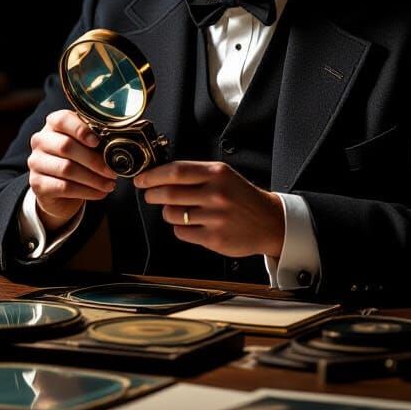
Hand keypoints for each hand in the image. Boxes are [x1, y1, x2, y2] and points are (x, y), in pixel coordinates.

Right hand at [28, 110, 117, 230]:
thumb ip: (97, 140)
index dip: (81, 130)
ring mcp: (36, 162)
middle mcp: (40, 140)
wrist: (59, 188)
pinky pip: (64, 187)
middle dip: (93, 160)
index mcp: (53, 124)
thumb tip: (117, 146)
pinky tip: (100, 193)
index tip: (97, 141)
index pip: (63, 120)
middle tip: (112, 171)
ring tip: (110, 184)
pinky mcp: (37, 183)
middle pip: (66, 146)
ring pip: (66, 169)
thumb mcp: (86, 145)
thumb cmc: (78, 159)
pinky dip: (86, 191)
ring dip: (93, 178)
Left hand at [133, 161, 284, 258]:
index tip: (142, 179)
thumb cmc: (242, 197)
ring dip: (168, 212)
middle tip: (150, 194)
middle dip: (152, 194)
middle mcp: (216, 194)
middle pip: (169, 193)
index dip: (153, 175)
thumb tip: (160, 175)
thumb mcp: (223, 176)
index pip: (176, 171)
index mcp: (217, 173)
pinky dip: (181, 228)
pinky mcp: (214, 238)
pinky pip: (182, 232)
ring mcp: (215, 217)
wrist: (269, 221)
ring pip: (172, 214)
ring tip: (179, 210)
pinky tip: (192, 224)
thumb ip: (195, 174)